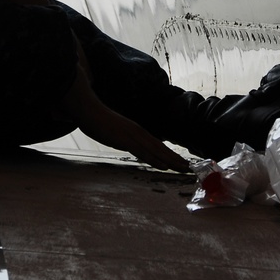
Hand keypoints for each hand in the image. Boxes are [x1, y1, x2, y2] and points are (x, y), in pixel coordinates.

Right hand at [62, 55, 190, 172]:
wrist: (90, 111)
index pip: (157, 144)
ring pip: (156, 151)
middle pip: (161, 148)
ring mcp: (133, 136)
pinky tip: (164, 166)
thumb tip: (133, 146)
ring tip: (183, 168)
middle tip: (189, 168)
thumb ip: (126, 139)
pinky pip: (143, 152)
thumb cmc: (101, 121)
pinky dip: (155, 159)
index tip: (180, 161)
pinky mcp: (125, 140)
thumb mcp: (117, 132)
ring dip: (171, 160)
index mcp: (138, 131)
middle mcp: (139, 132)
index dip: (170, 154)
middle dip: (176, 158)